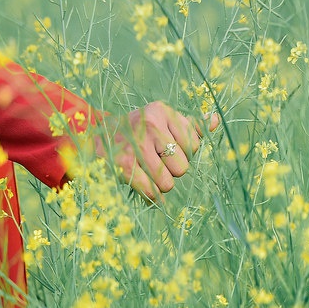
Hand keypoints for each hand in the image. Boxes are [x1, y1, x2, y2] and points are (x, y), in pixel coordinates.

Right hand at [97, 102, 219, 200]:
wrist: (93, 139)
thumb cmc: (135, 131)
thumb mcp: (160, 120)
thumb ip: (188, 124)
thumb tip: (215, 120)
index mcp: (162, 111)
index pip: (194, 144)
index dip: (183, 153)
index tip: (166, 148)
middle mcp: (150, 124)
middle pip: (183, 166)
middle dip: (172, 169)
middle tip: (155, 161)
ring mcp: (137, 145)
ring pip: (169, 182)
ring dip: (161, 183)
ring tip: (147, 171)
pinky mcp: (125, 165)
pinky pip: (152, 192)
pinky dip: (151, 196)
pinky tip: (144, 186)